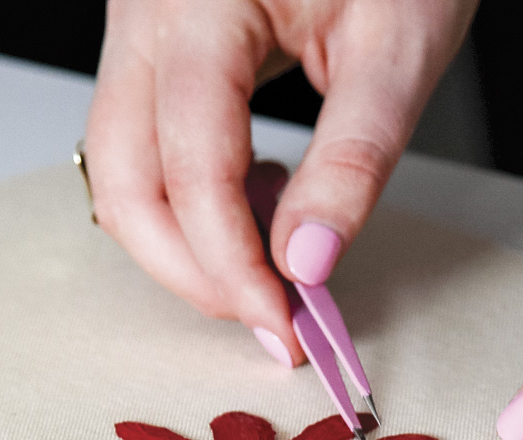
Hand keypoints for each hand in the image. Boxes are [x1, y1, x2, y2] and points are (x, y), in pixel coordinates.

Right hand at [85, 0, 477, 364]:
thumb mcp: (399, 42)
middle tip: (267, 321)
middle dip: (190, 270)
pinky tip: (257, 207)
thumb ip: (352, 159)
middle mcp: (145, 12)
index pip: (189, 164)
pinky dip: (191, 203)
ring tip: (269, 265)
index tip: (284, 326)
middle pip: (125, 178)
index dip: (232, 264)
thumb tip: (308, 266)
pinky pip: (145, 146)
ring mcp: (140, 29)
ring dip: (185, 244)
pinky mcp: (156, 47)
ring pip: (123, 170)